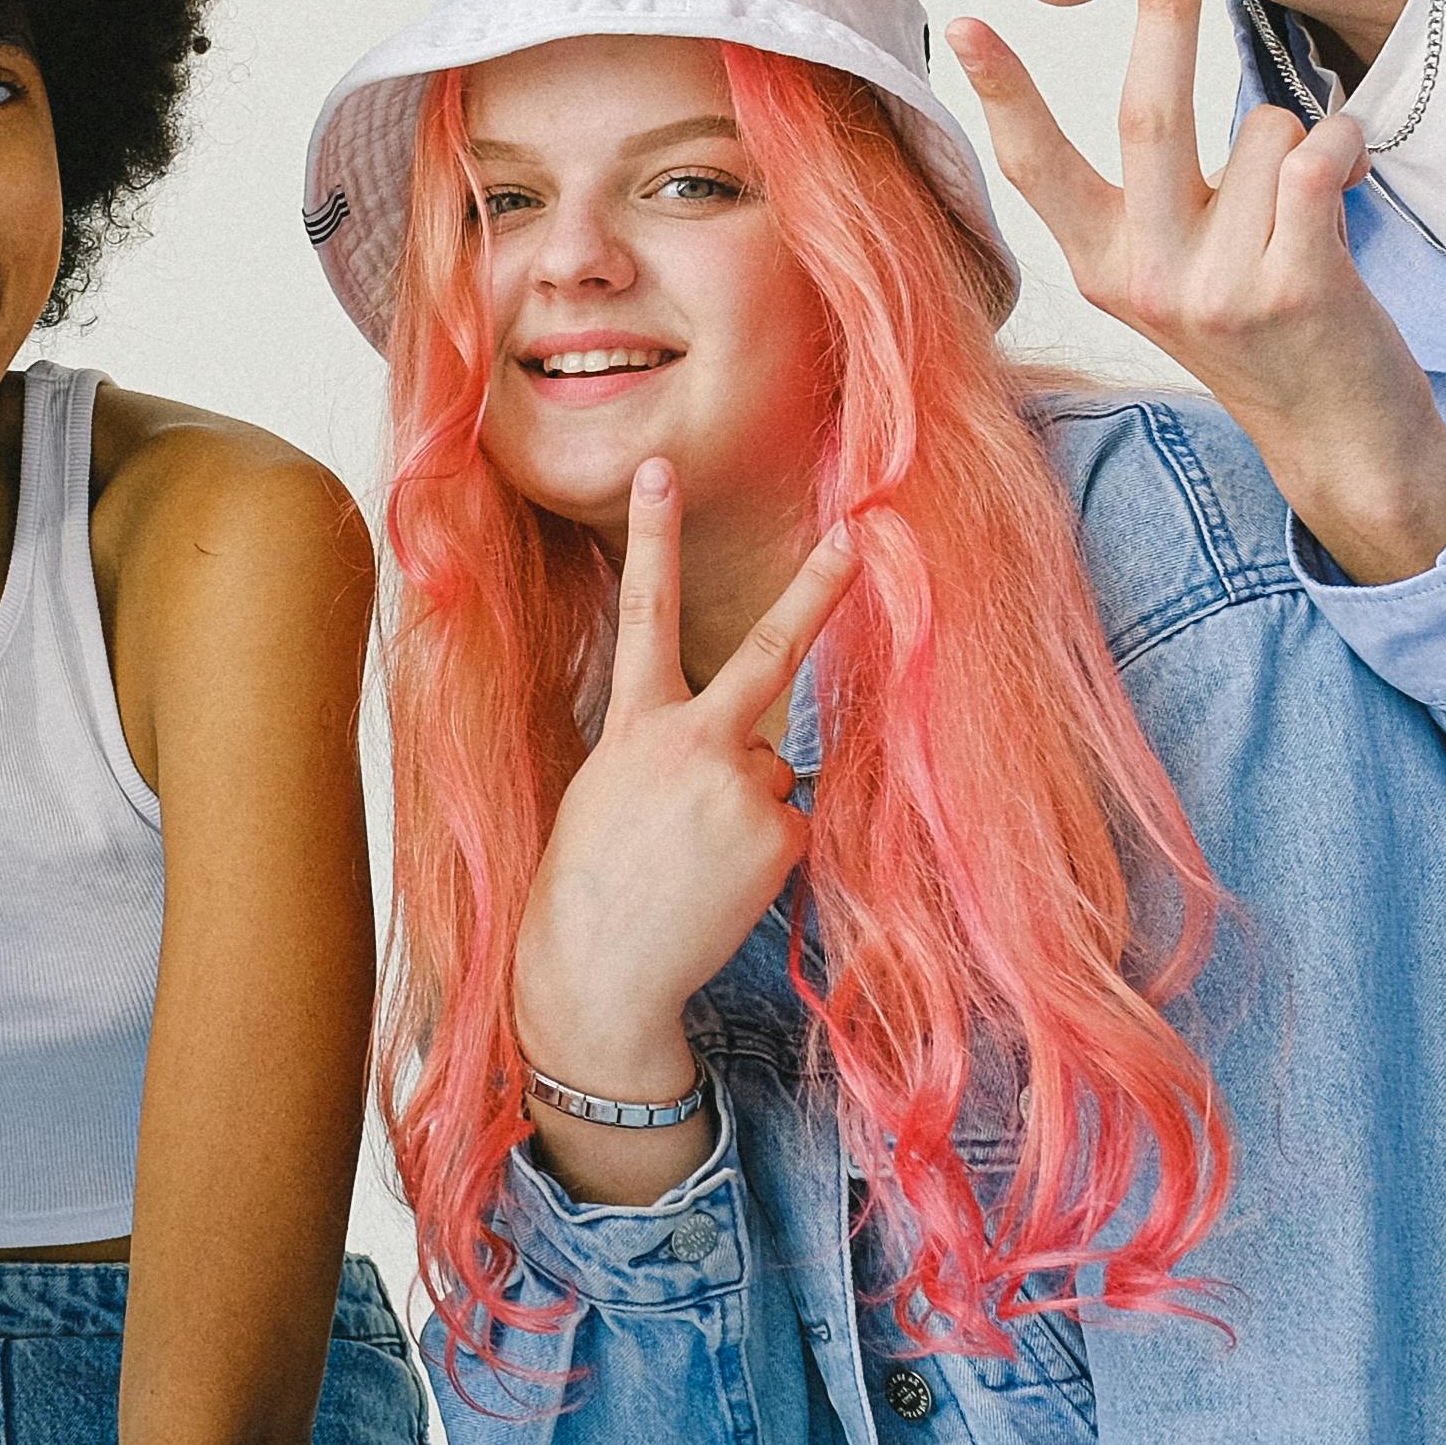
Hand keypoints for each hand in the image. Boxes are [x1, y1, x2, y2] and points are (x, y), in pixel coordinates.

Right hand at [506, 462, 852, 1099]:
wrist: (595, 973)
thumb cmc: (589, 883)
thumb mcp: (609, 790)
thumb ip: (677, 750)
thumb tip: (764, 758)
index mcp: (635, 726)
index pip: (644, 612)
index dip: (653, 537)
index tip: (661, 471)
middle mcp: (694, 744)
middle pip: (768, 651)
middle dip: (816, 590)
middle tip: (856, 537)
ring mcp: (743, 789)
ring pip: (773, 772)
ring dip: (746, 808)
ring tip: (692, 860)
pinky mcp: (780, 837)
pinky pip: (789, 824)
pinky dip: (763, 852)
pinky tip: (719, 883)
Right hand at [952, 0, 1445, 578]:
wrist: (1341, 443)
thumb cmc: (1266, 335)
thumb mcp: (1180, 275)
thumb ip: (1165, 193)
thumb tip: (1171, 74)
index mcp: (1101, 265)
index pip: (1036, 164)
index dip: (1004, 91)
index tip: (967, 22)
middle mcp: (1141, 277)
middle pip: (1146, 114)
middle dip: (1163, 10)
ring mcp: (1212, 288)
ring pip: (1264, 133)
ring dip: (1301, 145)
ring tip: (1305, 218)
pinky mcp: (1288, 289)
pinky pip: (1317, 160)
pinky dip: (1345, 152)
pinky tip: (1345, 195)